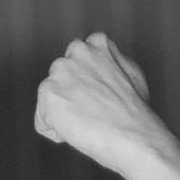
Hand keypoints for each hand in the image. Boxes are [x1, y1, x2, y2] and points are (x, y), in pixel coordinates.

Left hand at [33, 33, 179, 179]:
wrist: (134, 137)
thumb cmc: (136, 114)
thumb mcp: (131, 74)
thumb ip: (110, 62)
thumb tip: (99, 64)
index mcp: (97, 43)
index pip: (76, 61)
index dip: (86, 85)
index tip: (100, 98)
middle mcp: (77, 51)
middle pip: (60, 80)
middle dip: (72, 97)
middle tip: (94, 112)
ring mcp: (61, 71)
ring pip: (50, 100)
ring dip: (64, 114)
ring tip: (88, 122)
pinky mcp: (48, 93)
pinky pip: (43, 121)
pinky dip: (57, 131)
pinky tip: (79, 130)